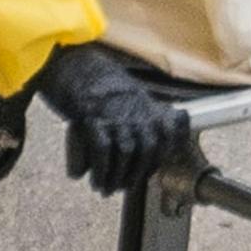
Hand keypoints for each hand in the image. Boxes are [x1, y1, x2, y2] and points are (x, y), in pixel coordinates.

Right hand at [35, 43, 192, 196]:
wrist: (70, 63)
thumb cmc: (98, 81)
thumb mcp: (134, 92)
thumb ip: (155, 110)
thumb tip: (180, 121)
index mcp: (148, 105)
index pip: (164, 142)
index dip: (153, 164)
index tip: (141, 176)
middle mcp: (136, 110)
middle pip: (145, 152)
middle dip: (132, 175)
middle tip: (118, 188)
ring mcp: (115, 114)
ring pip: (123, 155)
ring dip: (113, 177)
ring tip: (102, 187)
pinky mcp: (92, 118)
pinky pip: (100, 152)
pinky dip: (97, 169)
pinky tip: (89, 177)